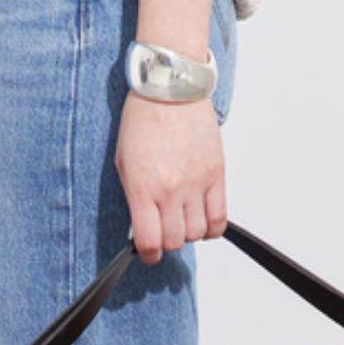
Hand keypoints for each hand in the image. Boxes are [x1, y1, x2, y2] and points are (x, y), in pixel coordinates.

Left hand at [114, 90, 226, 265]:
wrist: (171, 89)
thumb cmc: (143, 121)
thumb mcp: (124, 164)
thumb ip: (134, 199)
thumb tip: (143, 228)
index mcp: (142, 188)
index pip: (150, 242)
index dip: (148, 255)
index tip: (148, 253)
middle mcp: (170, 190)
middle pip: (175, 242)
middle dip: (167, 243)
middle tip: (164, 232)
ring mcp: (196, 183)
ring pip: (198, 234)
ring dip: (189, 234)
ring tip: (182, 220)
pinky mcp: (216, 175)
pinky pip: (219, 218)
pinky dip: (212, 228)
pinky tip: (203, 221)